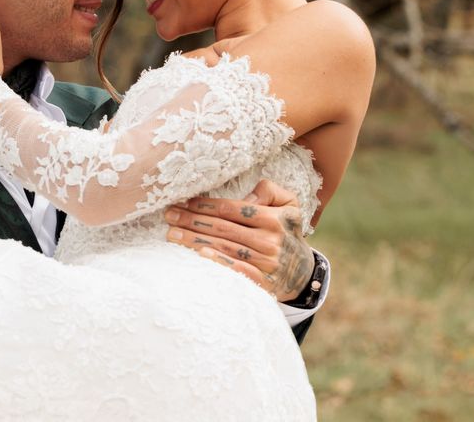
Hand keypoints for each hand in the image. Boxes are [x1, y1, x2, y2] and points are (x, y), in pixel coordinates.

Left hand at [164, 179, 314, 300]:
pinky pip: (237, 271)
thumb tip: (246, 198)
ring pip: (224, 248)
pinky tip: (199, 255)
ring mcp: (267, 263)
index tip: (183, 202)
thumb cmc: (287, 231)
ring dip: (195, 240)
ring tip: (172, 234)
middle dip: (192, 221)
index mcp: (274, 219)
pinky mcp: (263, 283)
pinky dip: (218, 262)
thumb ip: (269, 191)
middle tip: (169, 216)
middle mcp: (270, 240)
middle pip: (223, 228)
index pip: (232, 209)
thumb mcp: (289, 204)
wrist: (303, 271)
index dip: (205, 205)